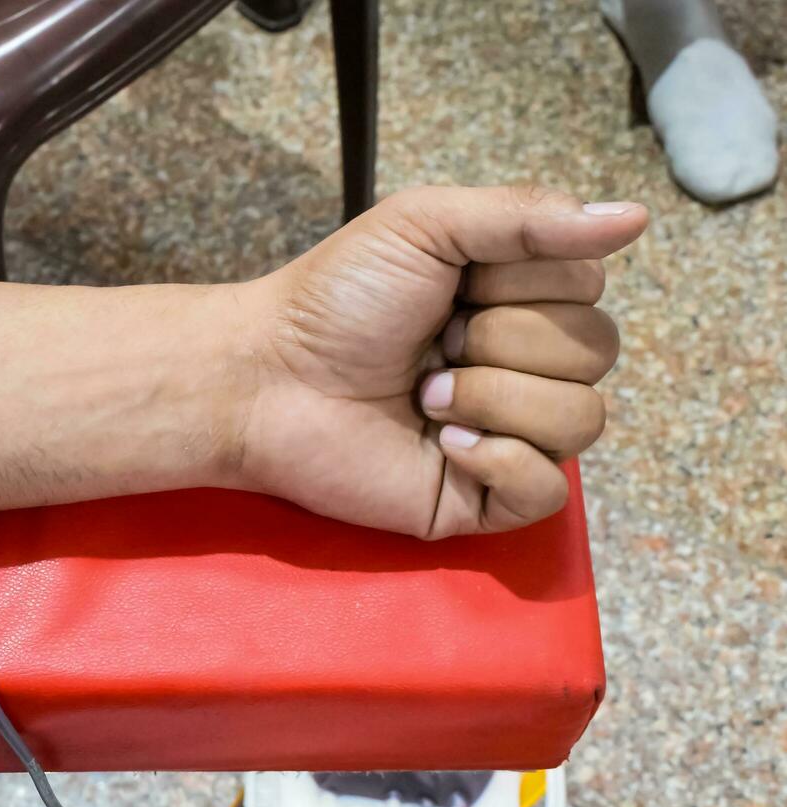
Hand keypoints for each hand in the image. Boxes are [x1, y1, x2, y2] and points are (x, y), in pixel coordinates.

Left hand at [235, 186, 646, 537]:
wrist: (266, 379)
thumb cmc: (334, 299)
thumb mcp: (426, 224)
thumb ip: (528, 215)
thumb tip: (635, 215)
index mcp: (516, 298)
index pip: (590, 287)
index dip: (526, 283)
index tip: (455, 287)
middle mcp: (522, 365)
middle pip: (597, 352)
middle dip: (506, 340)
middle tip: (432, 343)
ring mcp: (506, 433)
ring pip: (583, 420)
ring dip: (496, 398)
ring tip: (425, 395)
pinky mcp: (480, 497)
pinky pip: (548, 491)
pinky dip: (502, 460)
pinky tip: (441, 443)